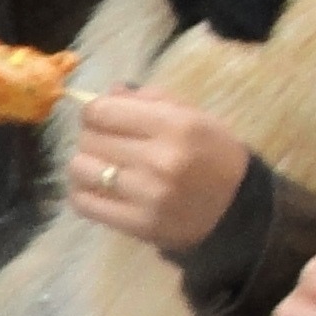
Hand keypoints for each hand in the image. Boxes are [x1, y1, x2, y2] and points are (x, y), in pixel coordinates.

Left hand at [67, 90, 252, 254]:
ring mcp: (146, 194)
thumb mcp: (195, 117)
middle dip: (93, 137)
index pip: (102, 111)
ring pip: (80, 169)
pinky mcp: (135, 223)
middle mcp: (159, 159)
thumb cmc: (212, 155)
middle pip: (89, 139)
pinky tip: (102, 189)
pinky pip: (83, 203)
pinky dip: (85, 193)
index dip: (95, 112)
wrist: (235, 208)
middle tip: (108, 144)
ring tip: (104, 167)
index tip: (101, 117)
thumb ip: (151, 100)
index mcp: (176, 126)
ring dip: (86, 165)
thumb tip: (108, 92)